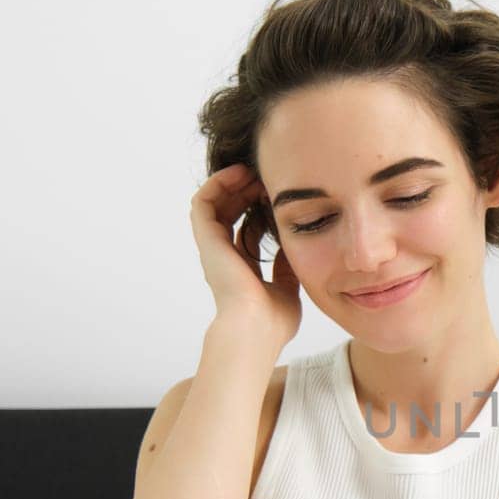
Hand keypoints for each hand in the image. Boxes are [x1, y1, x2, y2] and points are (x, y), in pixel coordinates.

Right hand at [189, 162, 301, 347]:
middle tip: (266, 177)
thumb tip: (295, 247)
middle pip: (230, 213)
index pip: (247, 231)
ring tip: (252, 170)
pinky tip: (239, 173)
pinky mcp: (207, 240)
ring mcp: (213, 248)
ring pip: (215, 204)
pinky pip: (204, 202)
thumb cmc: (274, 321)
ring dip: (232, 183)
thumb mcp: (289, 288)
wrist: (257, 329)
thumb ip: (287, 267)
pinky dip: (217, 183)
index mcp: (242, 269)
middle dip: (247, 192)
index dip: (261, 211)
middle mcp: (224, 257)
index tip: (280, 197)